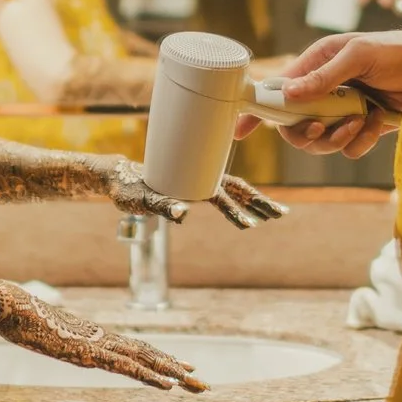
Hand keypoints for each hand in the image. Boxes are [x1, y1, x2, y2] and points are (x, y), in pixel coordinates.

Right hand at [0, 294, 207, 390]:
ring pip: (145, 360)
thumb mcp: (46, 335)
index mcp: (96, 337)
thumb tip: (62, 341)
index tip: (181, 368)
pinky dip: (150, 375)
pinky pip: (127, 367)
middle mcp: (104, 340)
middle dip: (176, 369)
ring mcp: (99, 346)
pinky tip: (167, 384)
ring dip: (171, 372)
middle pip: (148, 354)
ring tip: (194, 381)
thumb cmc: (25, 319)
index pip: (136, 350)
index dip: (161, 360)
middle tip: (202, 381)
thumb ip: (60, 339)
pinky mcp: (91, 354)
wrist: (13, 307)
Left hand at [106, 158, 290, 229]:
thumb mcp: (143, 199)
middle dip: (261, 202)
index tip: (252, 225)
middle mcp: (200, 178)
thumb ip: (163, 205)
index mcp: (194, 179)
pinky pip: (221, 194)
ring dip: (254, 202)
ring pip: (234, 191)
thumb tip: (183, 214)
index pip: (225, 193)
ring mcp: (198, 182)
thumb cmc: (129, 187)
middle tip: (283, 214)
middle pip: (239, 189)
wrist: (118, 176)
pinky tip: (246, 209)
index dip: (240, 209)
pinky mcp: (192, 188)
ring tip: (274, 213)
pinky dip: (237, 202)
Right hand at [237, 27, 401, 156]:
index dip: (258, 110)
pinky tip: (377, 123)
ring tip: (360, 121)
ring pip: (320, 142)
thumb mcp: (358, 55)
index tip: (241, 130)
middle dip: (305, 132)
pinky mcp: (364, 128)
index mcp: (317, 65)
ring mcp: (344, 111)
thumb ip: (324, 76)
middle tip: (320, 127)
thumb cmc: (397, 50)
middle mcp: (326, 90)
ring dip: (336, 137)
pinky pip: (348, 149)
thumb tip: (289, 94)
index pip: (278, 90)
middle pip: (295, 125)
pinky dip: (360, 141)